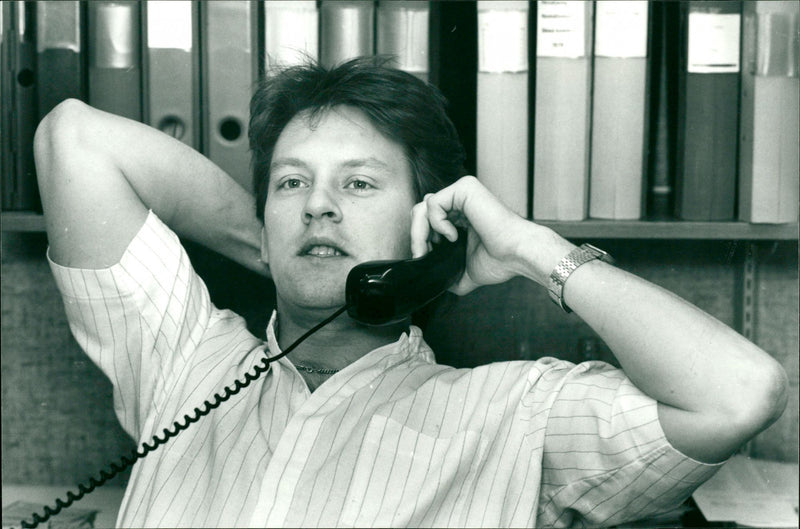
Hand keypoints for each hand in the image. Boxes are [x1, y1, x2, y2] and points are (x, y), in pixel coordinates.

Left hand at [410, 176, 535, 294]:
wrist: (518, 255)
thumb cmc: (501, 260)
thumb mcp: (465, 270)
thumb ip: (447, 271)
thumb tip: (432, 282)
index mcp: (459, 216)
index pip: (425, 220)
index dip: (420, 239)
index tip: (426, 258)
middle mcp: (460, 201)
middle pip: (419, 212)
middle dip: (416, 236)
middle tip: (423, 255)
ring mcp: (462, 192)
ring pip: (423, 207)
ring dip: (420, 232)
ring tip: (434, 248)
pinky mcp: (465, 188)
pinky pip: (434, 203)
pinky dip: (437, 223)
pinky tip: (452, 236)